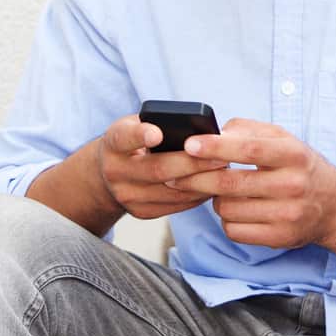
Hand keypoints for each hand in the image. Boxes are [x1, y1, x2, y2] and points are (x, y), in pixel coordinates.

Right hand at [93, 112, 228, 220]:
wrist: (111, 173)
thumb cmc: (134, 141)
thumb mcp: (136, 125)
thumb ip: (158, 124)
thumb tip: (199, 133)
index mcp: (114, 143)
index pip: (124, 137)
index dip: (140, 135)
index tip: (157, 133)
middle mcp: (115, 171)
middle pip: (157, 169)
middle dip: (192, 163)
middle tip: (220, 156)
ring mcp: (126, 196)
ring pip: (170, 191)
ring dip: (201, 182)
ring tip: (223, 171)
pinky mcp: (140, 212)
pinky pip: (175, 206)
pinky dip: (197, 195)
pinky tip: (213, 185)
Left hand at [166, 118, 335, 248]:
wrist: (335, 206)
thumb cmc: (301, 167)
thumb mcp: (284, 139)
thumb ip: (249, 129)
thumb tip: (215, 133)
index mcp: (293, 154)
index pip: (249, 149)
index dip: (216, 147)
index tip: (190, 145)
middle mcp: (293, 184)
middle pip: (230, 183)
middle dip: (196, 179)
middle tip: (174, 175)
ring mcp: (288, 214)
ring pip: (227, 209)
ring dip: (215, 200)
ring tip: (223, 192)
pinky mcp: (280, 238)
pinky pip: (234, 230)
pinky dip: (227, 220)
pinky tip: (236, 211)